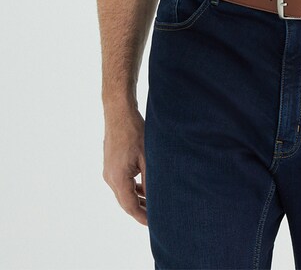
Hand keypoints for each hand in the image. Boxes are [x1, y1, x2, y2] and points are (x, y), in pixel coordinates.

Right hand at [102, 106, 146, 224]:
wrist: (119, 113)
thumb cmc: (134, 132)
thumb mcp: (147, 157)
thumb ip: (150, 179)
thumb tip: (156, 198)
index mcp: (117, 179)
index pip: (130, 207)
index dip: (143, 217)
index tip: (155, 223)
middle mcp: (109, 178)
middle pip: (125, 202)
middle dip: (140, 210)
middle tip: (156, 217)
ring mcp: (108, 171)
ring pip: (123, 192)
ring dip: (137, 198)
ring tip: (152, 203)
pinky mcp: (110, 164)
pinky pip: (121, 182)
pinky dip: (132, 187)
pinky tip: (143, 186)